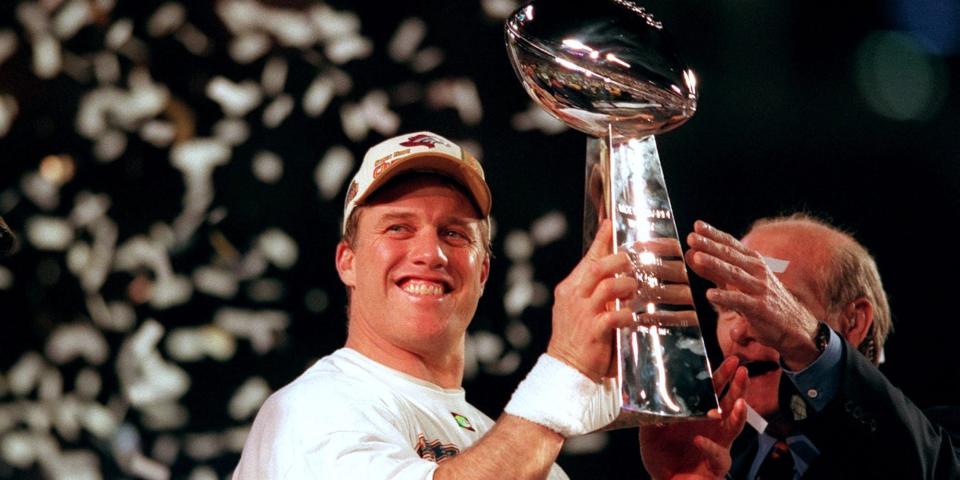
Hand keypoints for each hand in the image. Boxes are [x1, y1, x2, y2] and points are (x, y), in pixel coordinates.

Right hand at [548, 221, 638, 380]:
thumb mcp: (579, 308)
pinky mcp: (593, 332)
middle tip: (633, 262)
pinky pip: (614, 316)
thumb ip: (593, 291)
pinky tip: (633, 317)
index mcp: (569, 289)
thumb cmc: (577, 338)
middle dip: (619, 261)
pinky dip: (627, 314)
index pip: (587, 259)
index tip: (610, 224)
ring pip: (607, 287)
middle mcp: (574, 298)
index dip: (600, 240)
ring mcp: (582, 314)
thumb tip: (615, 274)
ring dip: (626, 285)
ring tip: (635, 289)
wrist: (565, 368)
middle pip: (597, 268)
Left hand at [639, 356, 748, 479]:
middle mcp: (713, 427)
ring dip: (737, 413)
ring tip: (739, 401)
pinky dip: (708, 446)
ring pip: (734, 426)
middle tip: (741, 369)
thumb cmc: (662, 459)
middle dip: (737, 385)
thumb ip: (649, 417)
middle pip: (729, 402)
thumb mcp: (649, 434)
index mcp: (699, 415)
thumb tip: (646, 397)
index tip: (726, 359)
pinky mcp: (717, 463)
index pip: (712, 391)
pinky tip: (699, 439)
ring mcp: (718, 444)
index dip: (719, 375)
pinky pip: (717, 453)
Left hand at [684, 221, 819, 369]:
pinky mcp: (759, 308)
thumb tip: (692, 255)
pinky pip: (740, 301)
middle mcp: (757, 271)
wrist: (796, 324)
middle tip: (691, 237)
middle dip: (710, 245)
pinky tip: (710, 294)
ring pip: (734, 274)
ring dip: (715, 264)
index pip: (731, 244)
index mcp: (753, 262)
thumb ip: (716, 270)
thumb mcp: (740, 282)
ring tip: (697, 258)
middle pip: (730, 255)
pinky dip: (725, 297)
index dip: (714, 234)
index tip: (697, 225)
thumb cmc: (765, 300)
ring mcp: (759, 289)